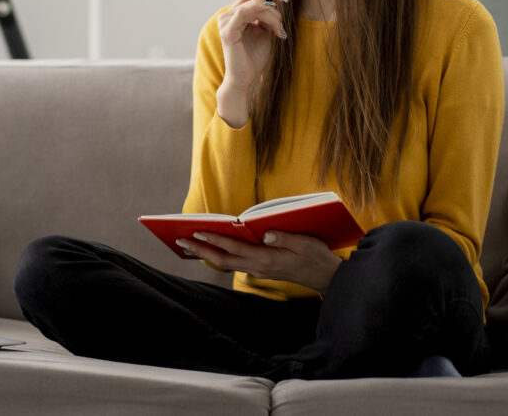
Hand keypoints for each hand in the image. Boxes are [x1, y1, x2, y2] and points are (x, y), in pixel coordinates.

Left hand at [177, 230, 340, 293]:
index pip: (234, 248)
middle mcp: (258, 267)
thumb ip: (283, 237)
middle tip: (180, 240)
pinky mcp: (261, 270)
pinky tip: (212, 249)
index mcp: (267, 259)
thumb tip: (264, 233)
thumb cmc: (316, 257)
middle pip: (223, 259)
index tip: (197, 231)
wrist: (327, 278)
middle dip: (200, 249)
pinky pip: (235, 263)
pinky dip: (220, 256)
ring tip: (189, 244)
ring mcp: (259, 270)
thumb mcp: (304, 243)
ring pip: (227, 263)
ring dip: (207, 253)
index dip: (214, 239)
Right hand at [216, 0, 288, 126]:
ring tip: (279, 30)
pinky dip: (263, 16)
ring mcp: (226, 22)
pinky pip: (245, 12)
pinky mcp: (227, 30)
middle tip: (285, 4)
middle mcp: (228, 15)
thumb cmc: (254, 57)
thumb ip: (266, 15)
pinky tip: (273, 28)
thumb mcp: (264, 31)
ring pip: (254, 4)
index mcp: (236, 14)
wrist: (246, 78)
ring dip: (272, 15)